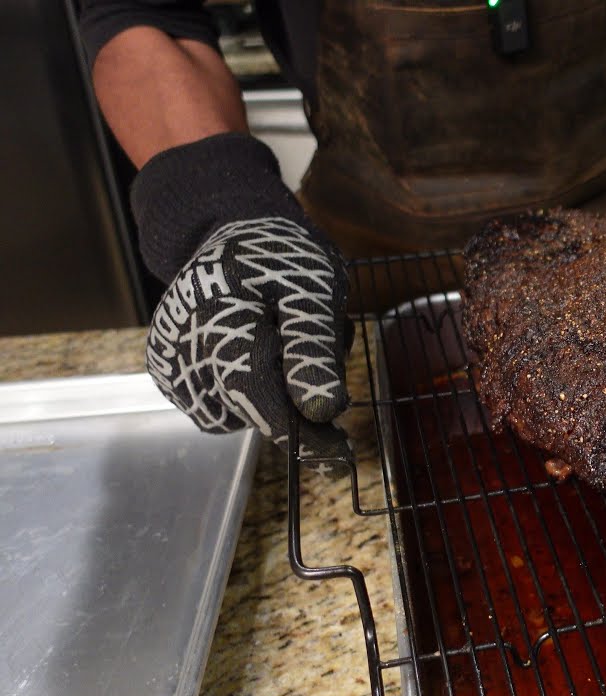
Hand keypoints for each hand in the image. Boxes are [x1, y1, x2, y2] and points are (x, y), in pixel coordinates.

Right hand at [146, 218, 349, 454]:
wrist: (231, 234)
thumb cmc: (278, 256)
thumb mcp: (311, 289)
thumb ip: (312, 348)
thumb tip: (322, 410)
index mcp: (215, 322)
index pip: (257, 396)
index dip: (302, 436)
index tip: (340, 458)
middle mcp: (181, 349)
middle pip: (250, 410)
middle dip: (296, 404)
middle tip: (329, 361)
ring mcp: (172, 364)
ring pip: (236, 414)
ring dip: (272, 397)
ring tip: (288, 344)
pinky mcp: (172, 374)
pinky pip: (220, 406)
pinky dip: (248, 391)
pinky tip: (261, 353)